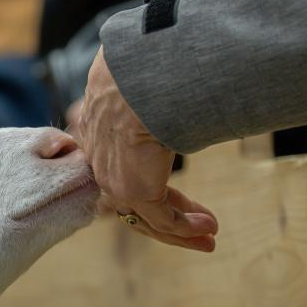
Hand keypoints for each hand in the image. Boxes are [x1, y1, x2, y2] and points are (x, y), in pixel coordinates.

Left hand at [76, 47, 216, 250]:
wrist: (136, 76)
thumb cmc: (142, 71)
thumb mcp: (139, 89)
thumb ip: (147, 101)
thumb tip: (172, 86)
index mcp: (97, 137)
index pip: (122, 172)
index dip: (150, 185)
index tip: (174, 194)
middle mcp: (101, 164)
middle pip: (134, 202)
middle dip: (168, 218)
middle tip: (197, 228)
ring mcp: (115, 181)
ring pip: (148, 217)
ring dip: (182, 230)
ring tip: (209, 235)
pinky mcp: (135, 190)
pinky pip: (164, 219)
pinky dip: (187, 227)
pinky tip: (208, 226)